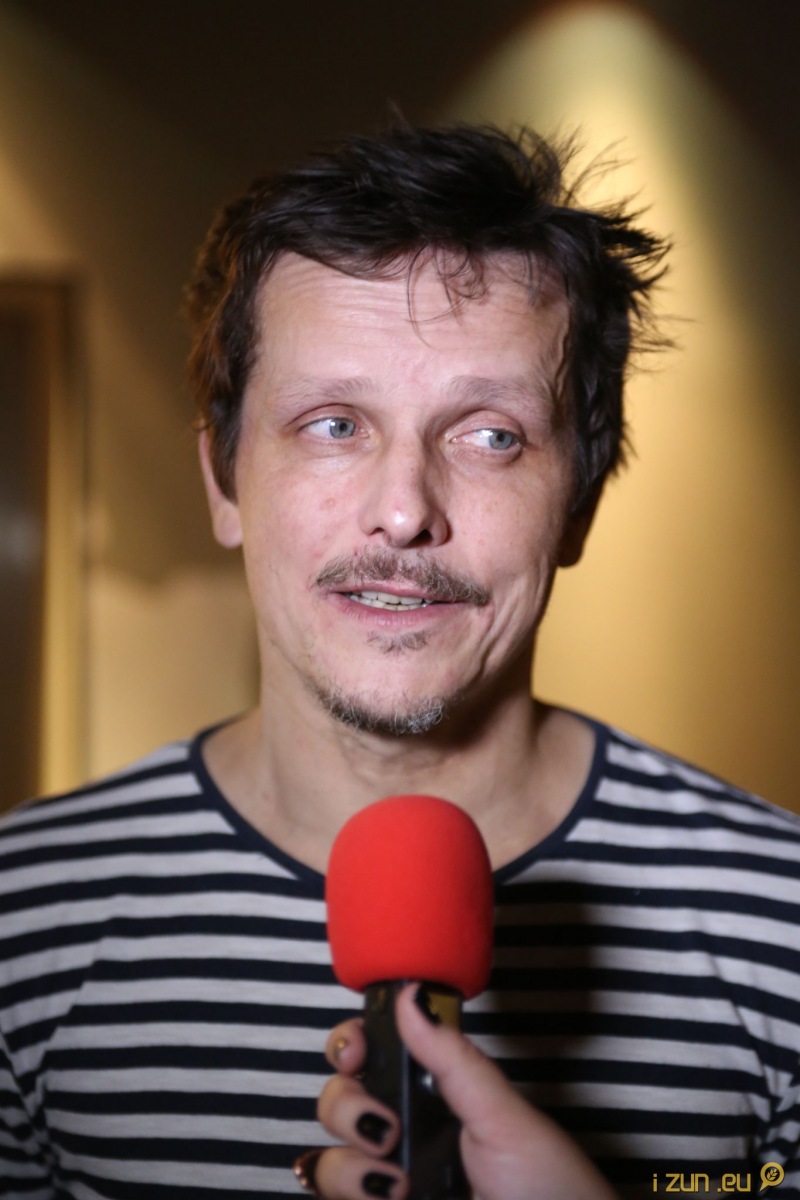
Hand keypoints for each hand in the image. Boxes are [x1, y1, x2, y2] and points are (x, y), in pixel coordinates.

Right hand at [305, 983, 616, 1199]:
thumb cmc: (552, 1188)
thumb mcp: (503, 1115)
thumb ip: (452, 1058)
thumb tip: (412, 994)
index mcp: (437, 1096)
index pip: (375, 1055)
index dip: (352, 1046)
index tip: (356, 1053)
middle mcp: (408, 1137)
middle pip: (339, 1103)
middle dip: (345, 1106)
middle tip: (386, 1127)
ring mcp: (393, 1184)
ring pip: (329, 1161)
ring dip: (348, 1166)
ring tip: (396, 1184)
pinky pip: (335, 1199)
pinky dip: (350, 1194)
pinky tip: (389, 1199)